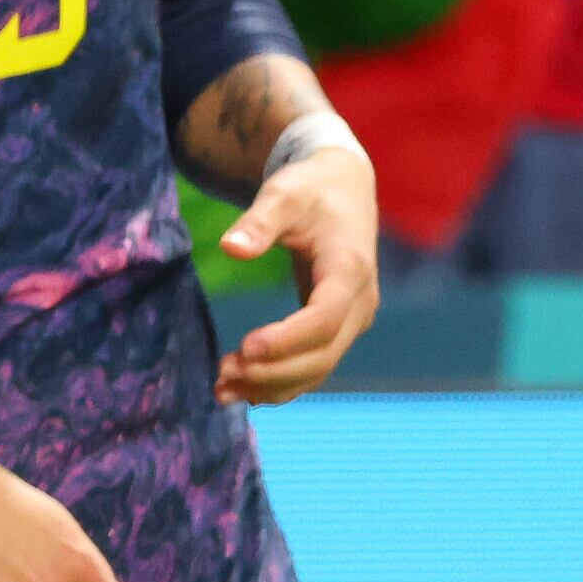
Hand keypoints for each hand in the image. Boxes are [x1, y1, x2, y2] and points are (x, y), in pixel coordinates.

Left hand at [213, 134, 381, 402]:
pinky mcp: (338, 327)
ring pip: (319, 367)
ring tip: (223, 390)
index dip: (287, 339)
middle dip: (273, 371)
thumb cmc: (310, 189)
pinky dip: (282, 382)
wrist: (343, 190)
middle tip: (223, 375)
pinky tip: (245, 392)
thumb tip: (228, 248)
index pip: (325, 318)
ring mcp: (353, 319)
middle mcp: (359, 302)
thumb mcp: (283, 194)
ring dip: (274, 385)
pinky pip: (315, 364)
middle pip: (323, 354)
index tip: (245, 349)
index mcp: (350, 269)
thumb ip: (258, 221)